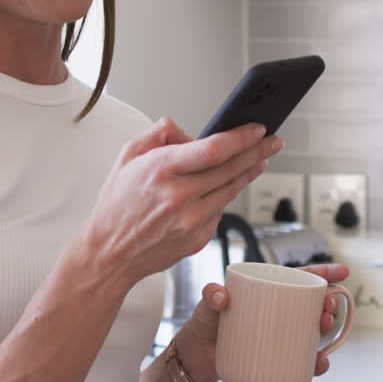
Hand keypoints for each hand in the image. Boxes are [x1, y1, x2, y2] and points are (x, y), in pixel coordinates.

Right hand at [82, 117, 282, 283]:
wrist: (109, 252)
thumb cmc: (117, 205)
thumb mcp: (128, 157)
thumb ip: (159, 134)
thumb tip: (189, 131)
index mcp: (160, 170)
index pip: (214, 149)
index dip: (241, 137)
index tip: (257, 128)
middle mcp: (179, 196)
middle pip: (232, 168)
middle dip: (258, 150)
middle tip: (273, 140)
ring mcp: (191, 221)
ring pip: (232, 189)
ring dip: (250, 171)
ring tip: (261, 158)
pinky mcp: (198, 239)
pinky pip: (221, 210)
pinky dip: (227, 195)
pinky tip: (230, 184)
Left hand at [174, 263, 349, 381]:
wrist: (195, 360)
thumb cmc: (202, 326)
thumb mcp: (206, 307)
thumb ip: (210, 297)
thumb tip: (220, 295)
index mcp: (265, 292)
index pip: (298, 278)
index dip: (323, 273)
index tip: (341, 272)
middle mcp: (276, 312)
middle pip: (311, 304)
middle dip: (328, 303)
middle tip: (328, 307)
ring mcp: (278, 334)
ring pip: (311, 330)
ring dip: (325, 330)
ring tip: (324, 328)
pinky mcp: (276, 356)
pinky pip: (302, 358)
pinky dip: (315, 361)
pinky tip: (319, 362)